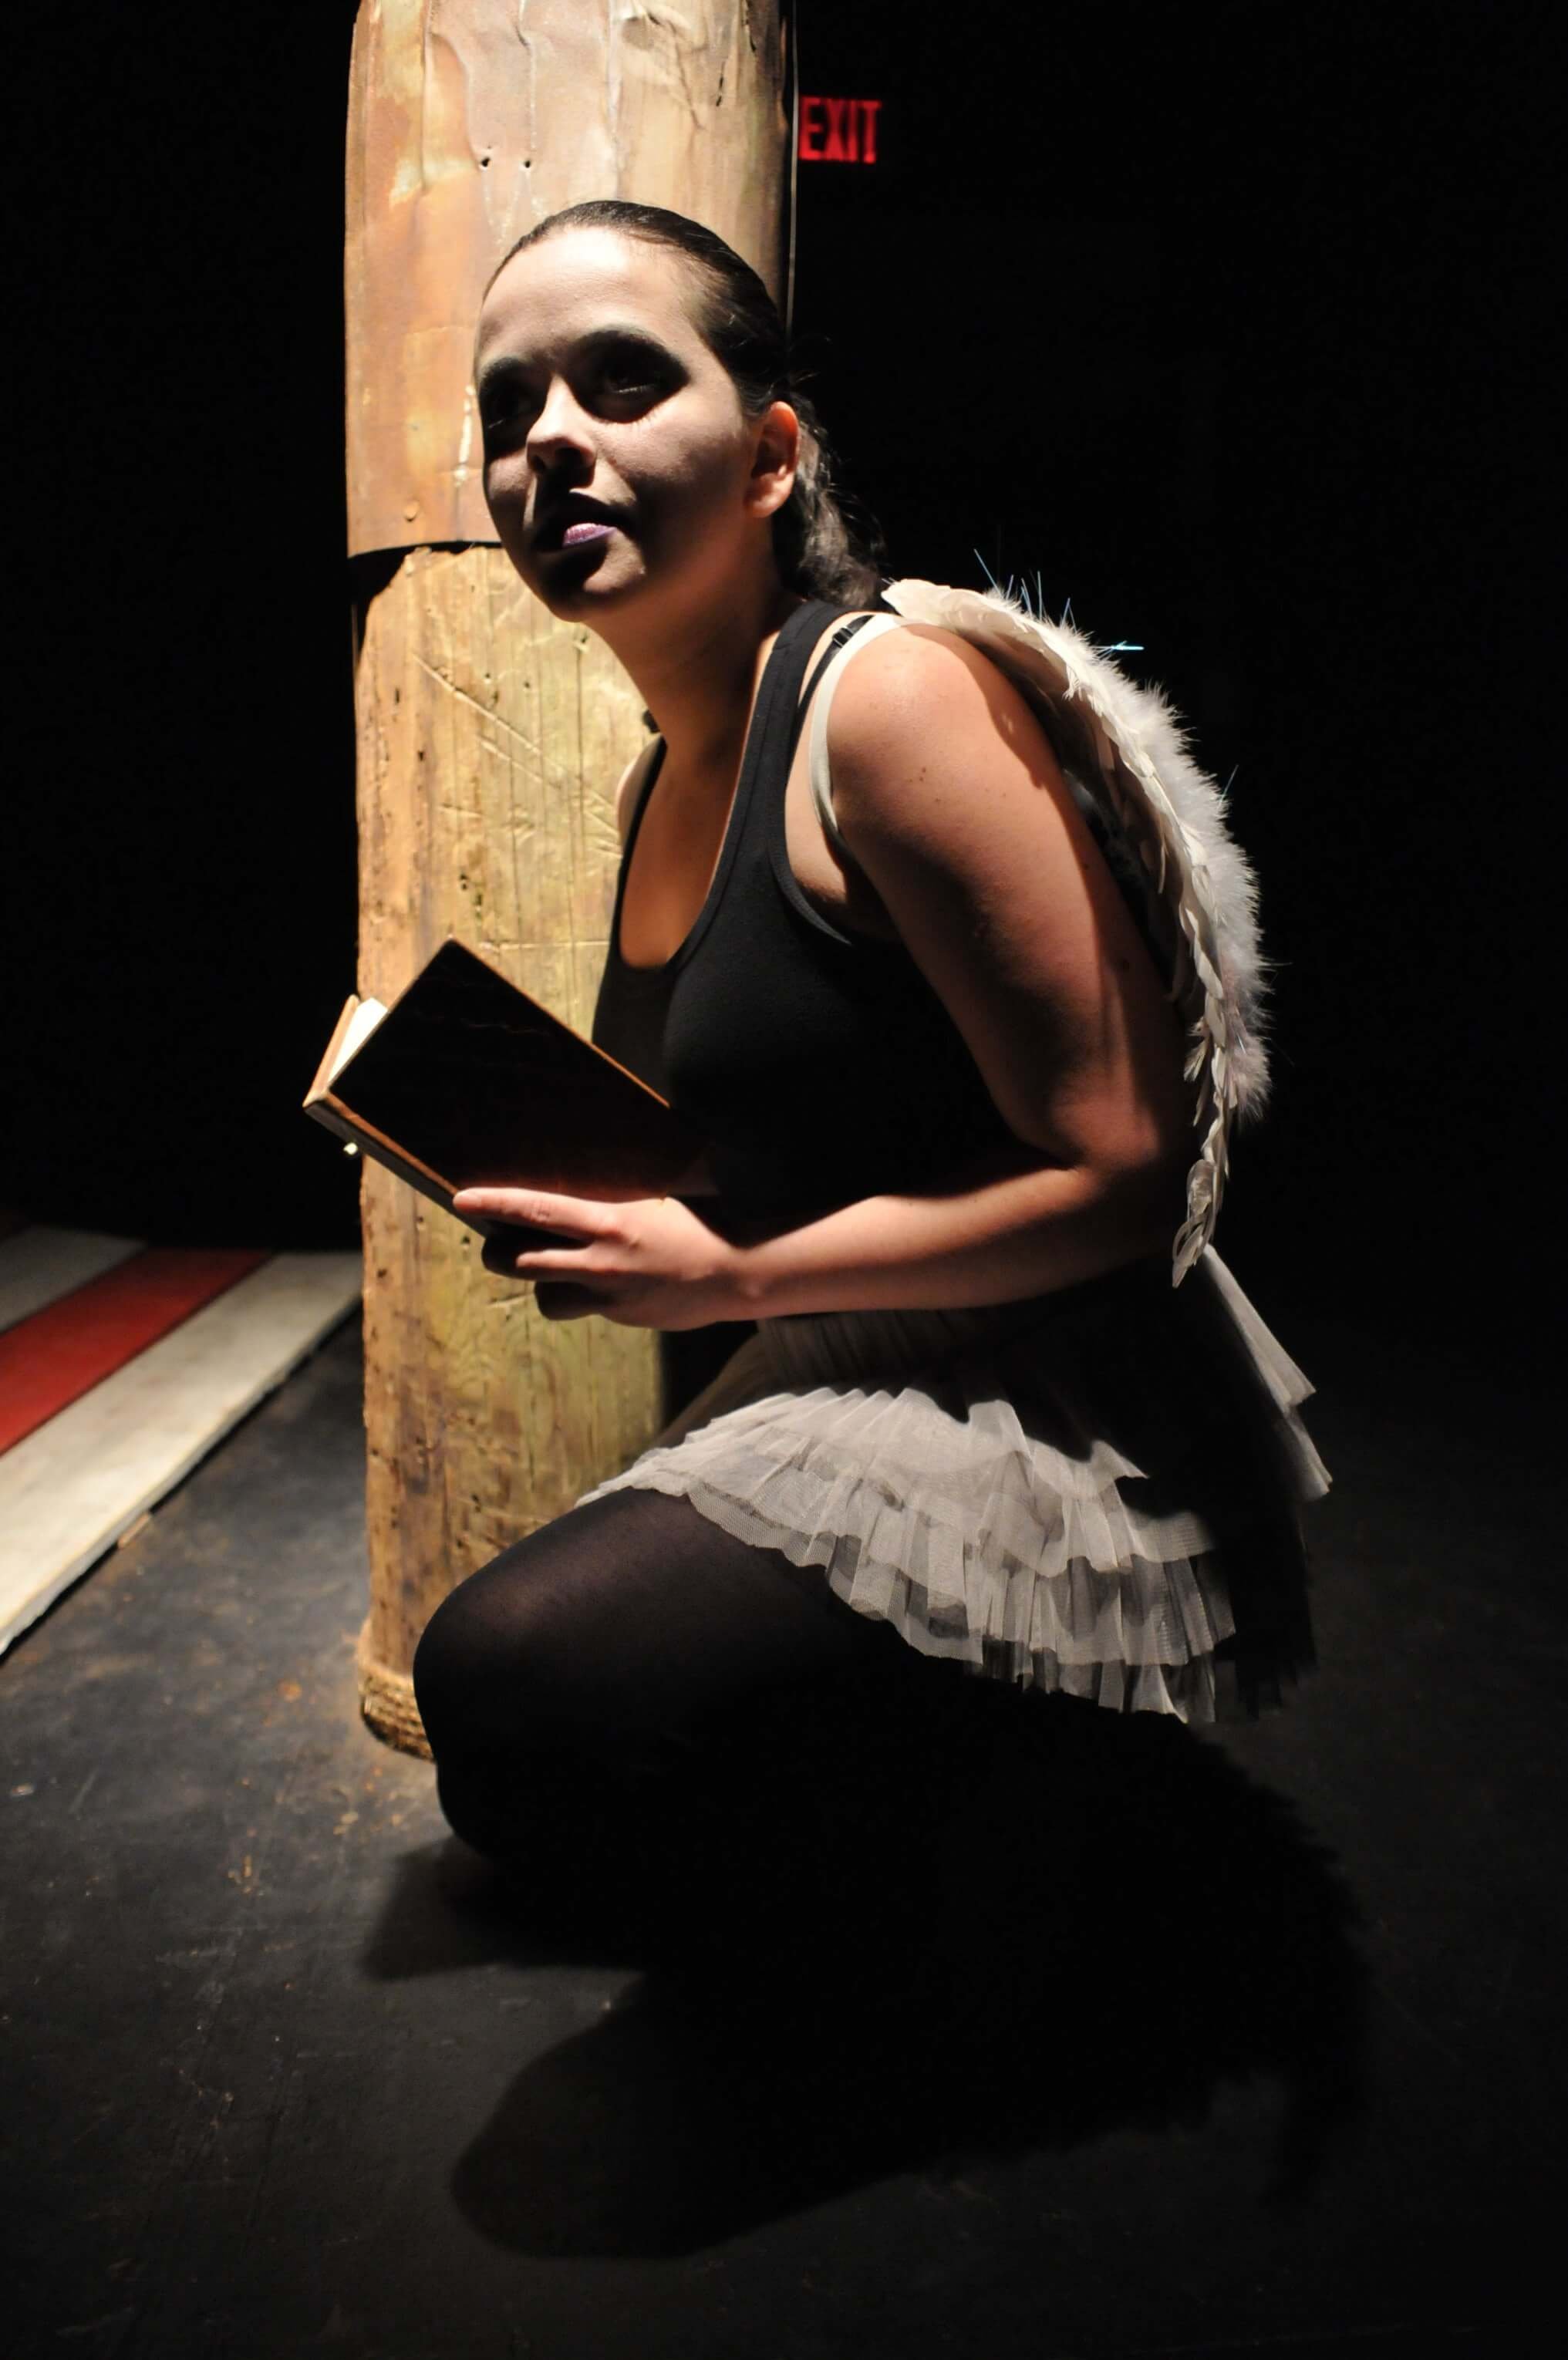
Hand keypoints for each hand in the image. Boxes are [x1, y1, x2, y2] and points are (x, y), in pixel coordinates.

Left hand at [450, 1187, 747, 1329]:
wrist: (738, 1273)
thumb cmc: (700, 1225)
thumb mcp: (651, 1204)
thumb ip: (611, 1207)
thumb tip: (579, 1198)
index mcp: (609, 1223)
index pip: (537, 1211)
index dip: (495, 1205)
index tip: (461, 1199)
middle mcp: (602, 1262)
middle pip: (523, 1262)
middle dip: (497, 1255)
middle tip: (493, 1246)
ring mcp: (610, 1296)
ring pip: (546, 1297)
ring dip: (541, 1285)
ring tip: (553, 1270)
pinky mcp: (621, 1317)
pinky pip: (585, 1309)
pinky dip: (584, 1297)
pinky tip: (608, 1282)